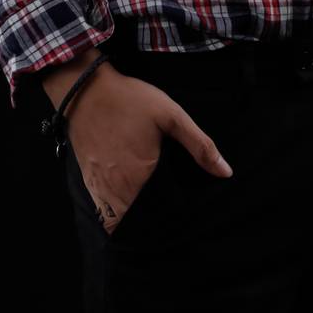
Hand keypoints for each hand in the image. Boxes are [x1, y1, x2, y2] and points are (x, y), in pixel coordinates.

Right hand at [64, 66, 233, 236]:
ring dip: (133, 220)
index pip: (160, 216)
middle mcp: (118, 190)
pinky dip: (113, 212)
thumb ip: (199, 145)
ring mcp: (100, 187)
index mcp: (141, 178)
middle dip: (153, 223)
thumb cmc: (130, 100)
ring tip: (150, 211)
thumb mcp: (171, 115)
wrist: (86, 89)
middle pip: (138, 222)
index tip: (181, 214)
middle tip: (169, 215)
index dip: (172, 220)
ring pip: (117, 220)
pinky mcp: (88, 179)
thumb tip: (225, 171)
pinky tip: (126, 199)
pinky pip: (101, 210)